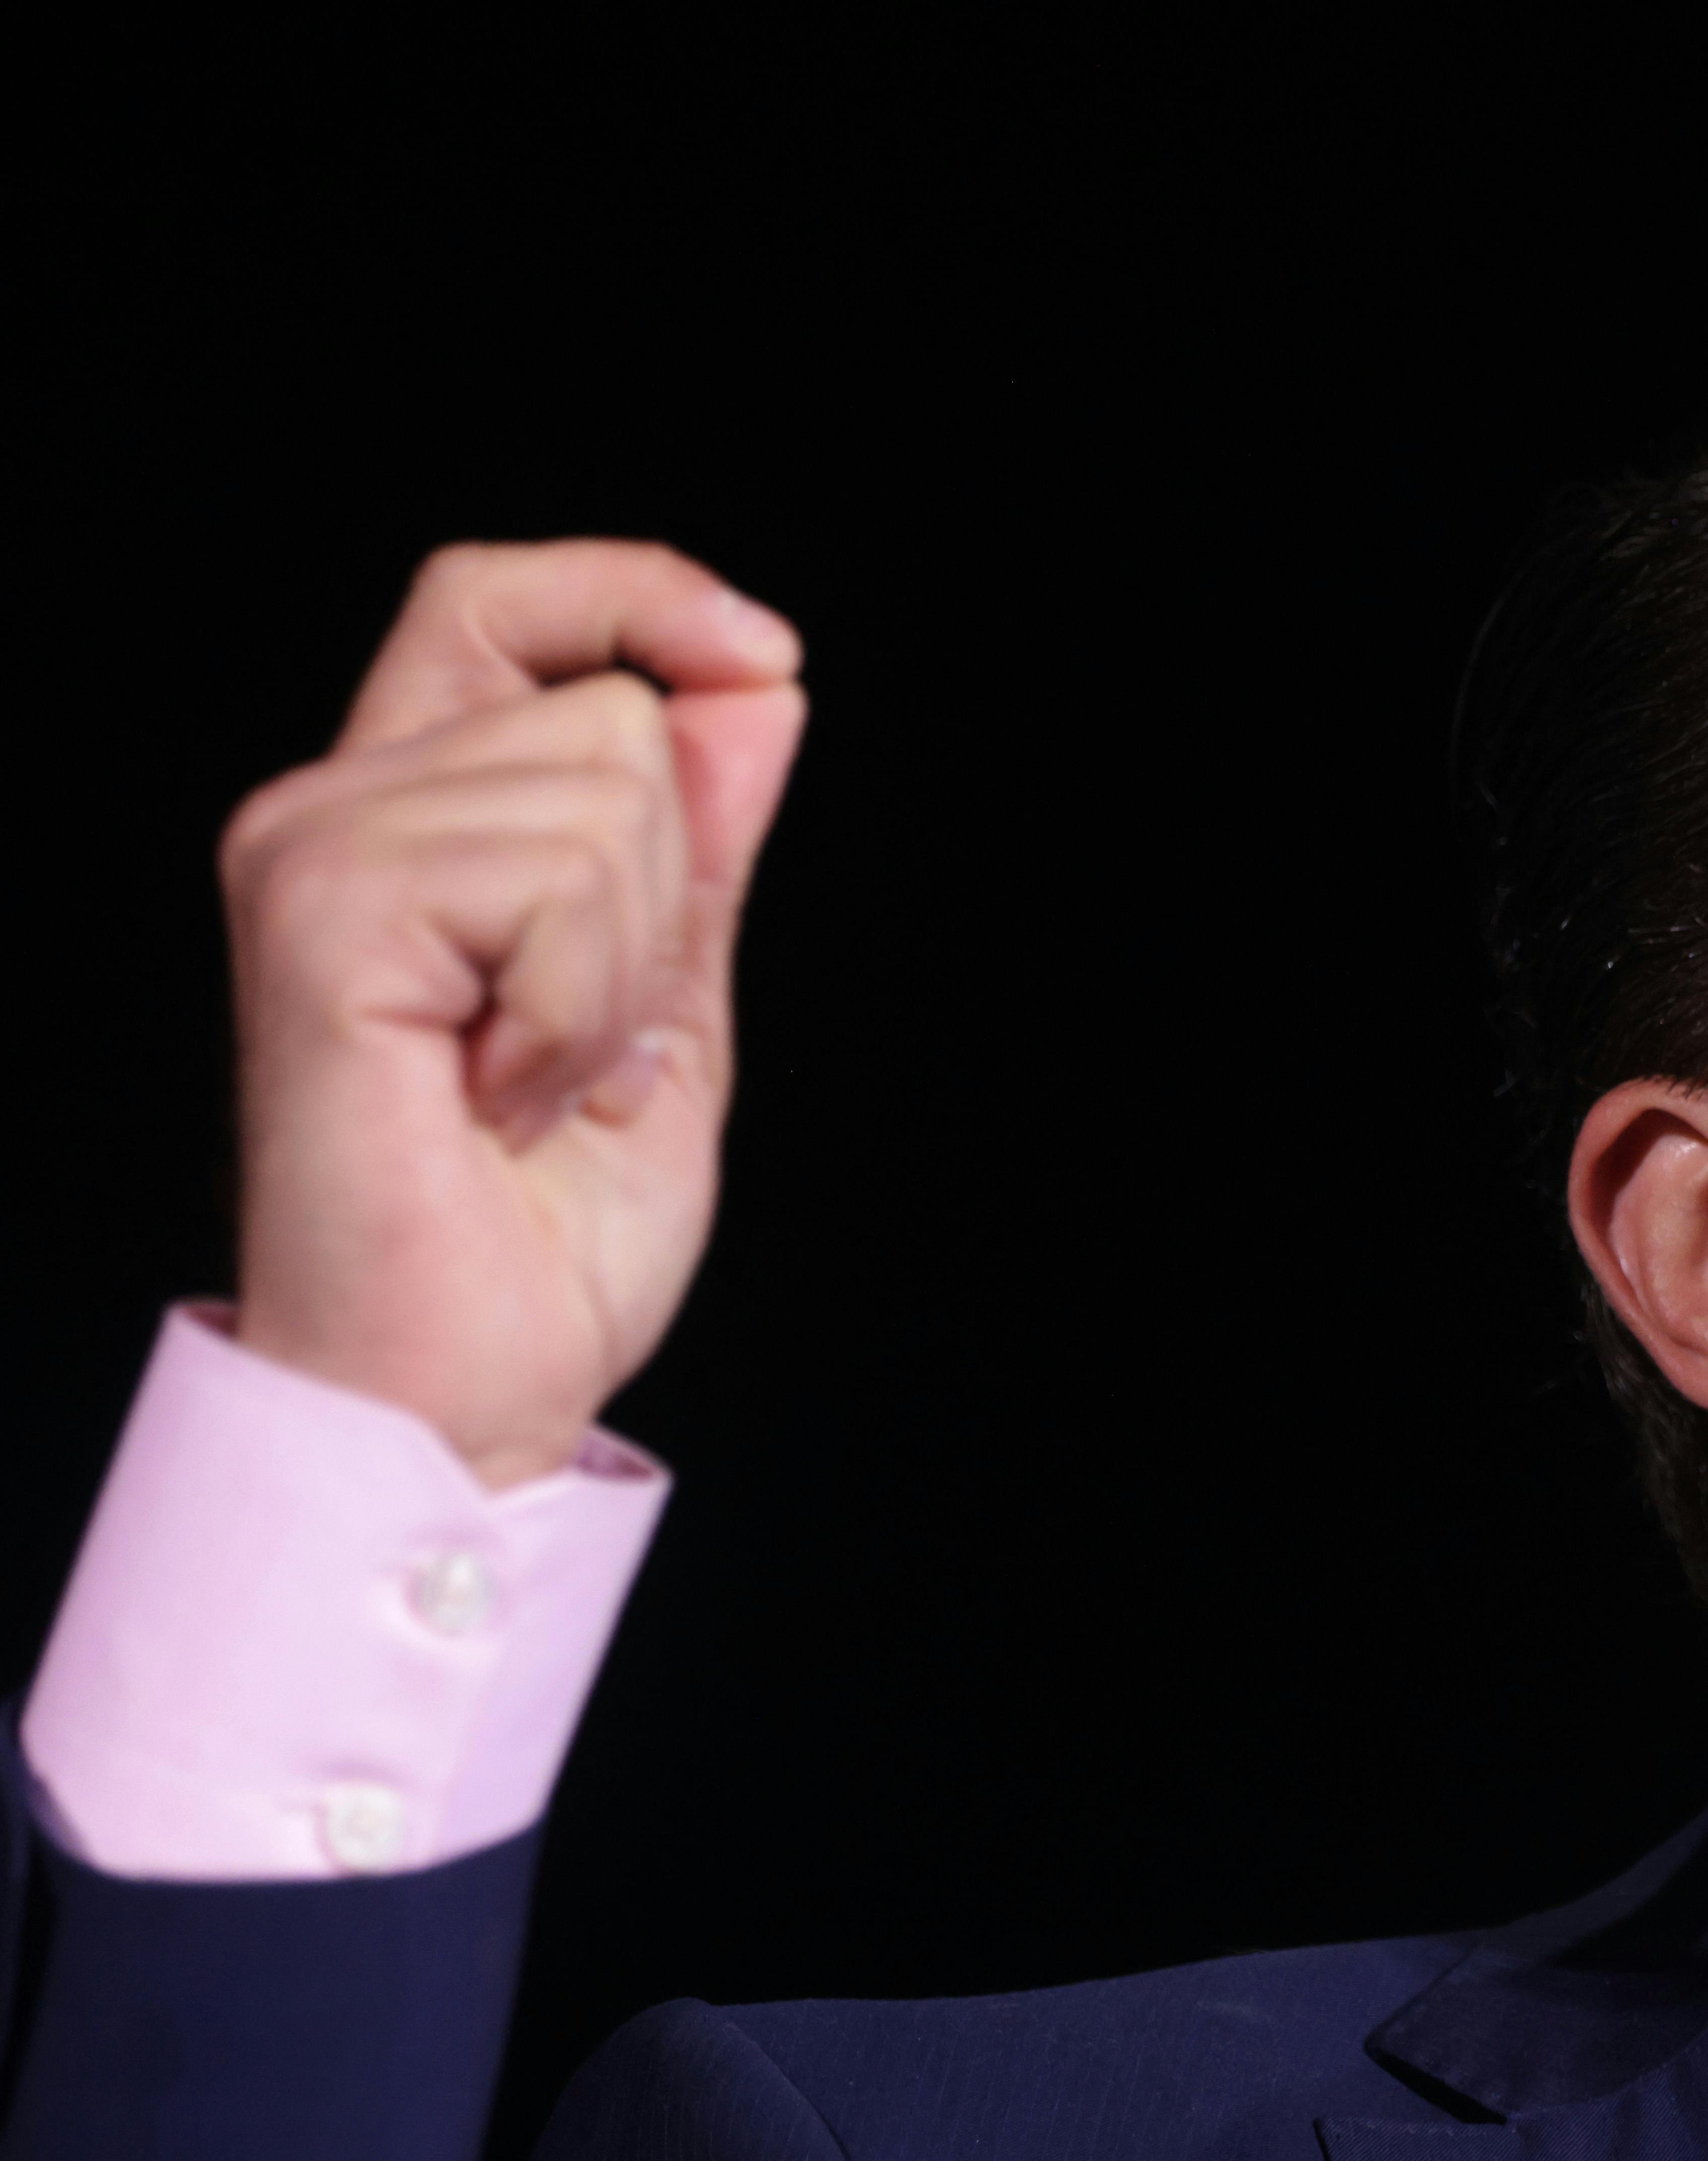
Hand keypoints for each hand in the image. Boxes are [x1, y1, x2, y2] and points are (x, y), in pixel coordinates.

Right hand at [222, 542, 806, 1486]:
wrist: (468, 1381)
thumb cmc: (541, 1231)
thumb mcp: (671, 999)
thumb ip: (702, 844)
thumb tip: (755, 686)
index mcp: (406, 818)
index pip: (496, 601)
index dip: (639, 593)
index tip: (759, 658)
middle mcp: (333, 811)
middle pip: (608, 711)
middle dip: (667, 892)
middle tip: (585, 1047)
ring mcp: (311, 853)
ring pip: (604, 787)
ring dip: (624, 966)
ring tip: (542, 1082)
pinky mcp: (322, 914)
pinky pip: (556, 874)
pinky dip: (582, 1003)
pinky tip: (509, 1098)